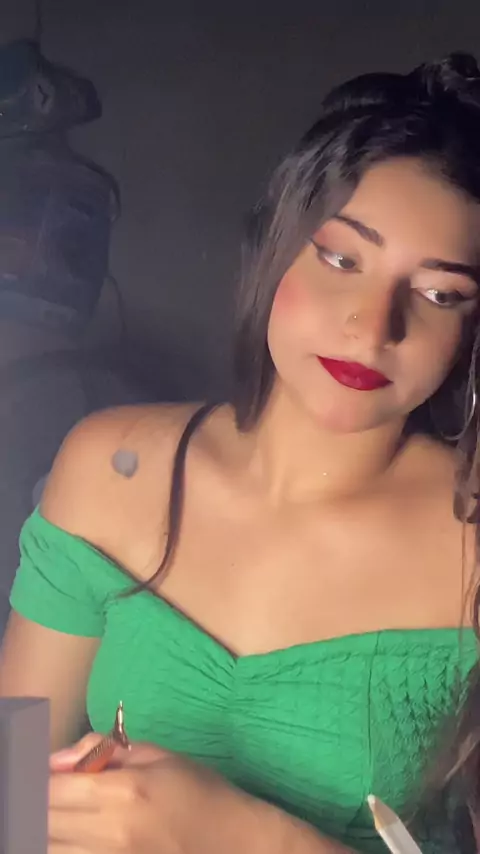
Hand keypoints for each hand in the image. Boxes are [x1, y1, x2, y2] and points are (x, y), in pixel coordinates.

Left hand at [49, 732, 229, 852]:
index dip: (36, 778)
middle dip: (38, 802)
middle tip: (49, 790)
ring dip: (46, 827)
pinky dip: (64, 845)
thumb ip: (103, 750)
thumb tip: (57, 758)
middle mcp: (111, 831)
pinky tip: (74, 832)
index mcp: (124, 791)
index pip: (53, 788)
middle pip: (44, 821)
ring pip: (51, 847)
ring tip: (61, 812)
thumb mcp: (156, 755)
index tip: (40, 771)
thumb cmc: (198, 790)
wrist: (234, 840)